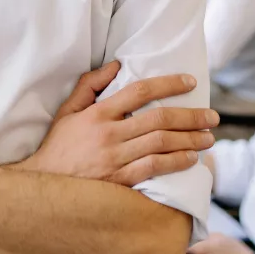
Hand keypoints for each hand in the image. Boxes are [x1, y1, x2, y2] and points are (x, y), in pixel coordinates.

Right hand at [23, 61, 217, 185]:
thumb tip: (116, 66)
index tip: (190, 83)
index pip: (140, 91)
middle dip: (190, 116)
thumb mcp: (68, 110)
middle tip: (212, 116)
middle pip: (159, 120)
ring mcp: (115, 159)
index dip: (168, 84)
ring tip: (208, 137)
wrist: (43, 187)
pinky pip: (154, 170)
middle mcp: (110, 134)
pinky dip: (175, 163)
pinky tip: (190, 159)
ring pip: (161, 144)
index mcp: (98, 113)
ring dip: (190, 140)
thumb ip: (90, 85)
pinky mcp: (119, 182)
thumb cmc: (58, 146)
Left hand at [188, 234, 252, 253]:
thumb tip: (198, 235)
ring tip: (205, 246)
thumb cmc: (232, 248)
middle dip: (191, 248)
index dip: (184, 240)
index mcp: (199, 250)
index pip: (184, 246)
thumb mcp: (219, 236)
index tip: (187, 234)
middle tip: (196, 239)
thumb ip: (205, 236)